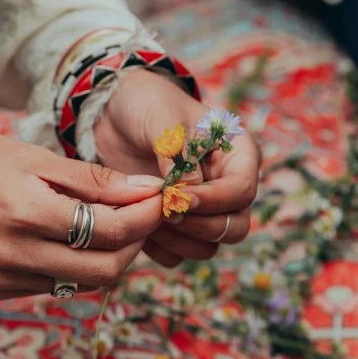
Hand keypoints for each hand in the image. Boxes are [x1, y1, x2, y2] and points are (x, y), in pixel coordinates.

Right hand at [0, 124, 163, 297]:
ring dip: (112, 255)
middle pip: (107, 269)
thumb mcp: (36, 156)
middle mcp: (17, 256)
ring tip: (114, 219)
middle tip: (144, 212)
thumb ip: (93, 180)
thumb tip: (145, 190)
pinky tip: (78, 234)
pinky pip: (58, 283)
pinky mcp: (1, 289)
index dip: (145, 217)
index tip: (163, 198)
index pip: (110, 231)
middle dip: (136, 242)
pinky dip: (80, 262)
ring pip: (85, 281)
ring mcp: (7, 279)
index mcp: (27, 214)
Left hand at [95, 70, 260, 267]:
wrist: (115, 112)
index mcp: (237, 154)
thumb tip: (189, 193)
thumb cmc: (148, 104)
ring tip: (146, 216)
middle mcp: (226, 185)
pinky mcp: (176, 225)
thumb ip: (178, 155)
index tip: (177, 197)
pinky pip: (177, 254)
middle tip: (162, 211)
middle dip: (199, 225)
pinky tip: (137, 223)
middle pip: (234, 227)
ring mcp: (203, 208)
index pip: (242, 190)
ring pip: (208, 247)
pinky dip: (159, 247)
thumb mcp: (163, 118)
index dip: (214, 200)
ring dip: (178, 239)